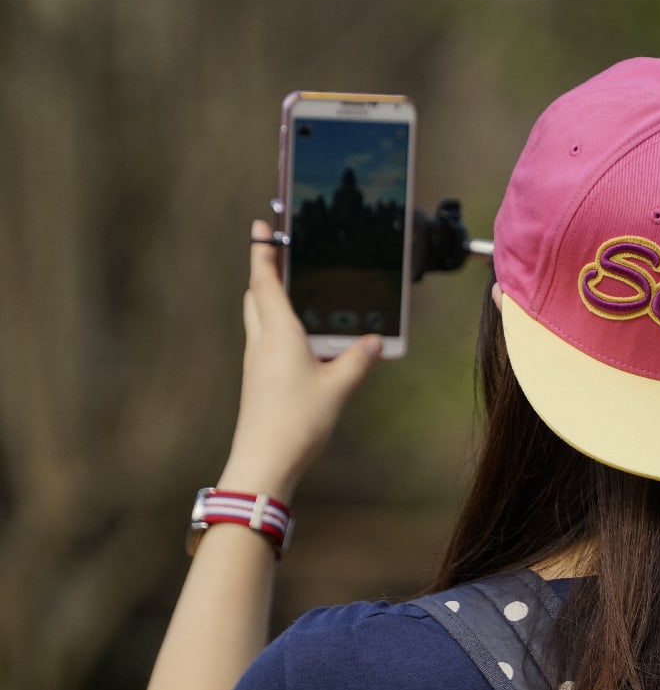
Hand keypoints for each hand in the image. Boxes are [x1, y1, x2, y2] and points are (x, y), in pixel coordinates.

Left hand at [216, 220, 381, 500]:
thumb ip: (358, 360)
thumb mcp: (338, 387)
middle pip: (256, 297)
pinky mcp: (259, 380)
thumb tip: (374, 342)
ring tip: (297, 294)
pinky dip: (280, 329)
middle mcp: (262, 342)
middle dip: (265, 273)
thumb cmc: (297, 420)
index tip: (262, 228)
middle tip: (280, 256)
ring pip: (259, 319)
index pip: (265, 281)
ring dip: (270, 300)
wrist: (264, 461)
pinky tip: (303, 340)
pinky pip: (267, 342)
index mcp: (279, 333)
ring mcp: (257, 362)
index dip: (262, 253)